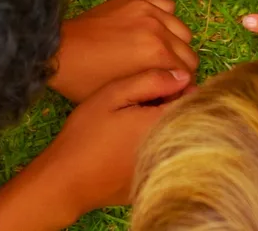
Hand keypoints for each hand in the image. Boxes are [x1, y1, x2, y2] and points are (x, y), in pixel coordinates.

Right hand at [30, 69, 191, 220]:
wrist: (66, 181)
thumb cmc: (86, 135)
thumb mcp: (112, 95)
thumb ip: (151, 81)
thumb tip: (184, 76)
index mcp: (163, 122)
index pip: (191, 99)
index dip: (175, 90)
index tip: (153, 91)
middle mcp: (172, 147)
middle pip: (187, 120)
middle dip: (170, 109)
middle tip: (139, 109)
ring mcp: (165, 168)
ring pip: (177, 139)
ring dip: (163, 129)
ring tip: (132, 129)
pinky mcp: (156, 182)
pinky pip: (165, 158)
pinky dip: (155, 149)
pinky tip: (129, 149)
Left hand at [51, 0, 197, 102]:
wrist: (60, 51)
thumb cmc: (87, 80)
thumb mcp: (124, 93)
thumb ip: (157, 90)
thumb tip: (179, 92)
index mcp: (157, 56)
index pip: (188, 75)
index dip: (180, 89)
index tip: (170, 93)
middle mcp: (158, 30)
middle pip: (189, 53)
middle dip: (180, 68)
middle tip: (165, 77)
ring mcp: (148, 11)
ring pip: (183, 30)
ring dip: (176, 44)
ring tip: (160, 54)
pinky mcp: (137, 0)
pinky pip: (167, 7)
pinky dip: (166, 19)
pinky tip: (154, 31)